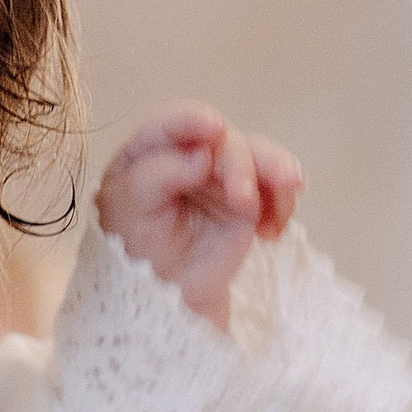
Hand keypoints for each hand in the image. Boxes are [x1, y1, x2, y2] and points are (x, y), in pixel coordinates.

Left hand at [96, 101, 301, 328]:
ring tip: (277, 200)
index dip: (191, 121)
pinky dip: (282, 204)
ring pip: (259, 154)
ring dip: (274, 172)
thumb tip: (201, 155)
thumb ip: (157, 176)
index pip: (168, 125)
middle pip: (223, 140)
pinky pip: (278, 187)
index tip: (213, 128)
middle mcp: (187, 153)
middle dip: (239, 164)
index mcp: (146, 151)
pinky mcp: (250, 196)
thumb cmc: (136, 248)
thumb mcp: (129, 211)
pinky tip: (270, 232)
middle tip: (243, 198)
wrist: (166, 290)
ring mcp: (222, 173)